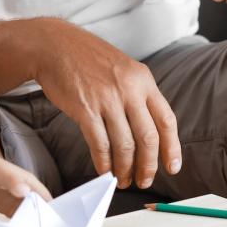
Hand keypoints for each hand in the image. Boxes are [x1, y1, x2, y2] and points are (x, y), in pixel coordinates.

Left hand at [0, 152, 51, 215]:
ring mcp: (17, 203)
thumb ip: (13, 181)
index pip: (47, 200)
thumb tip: (25, 191)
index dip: (51, 213)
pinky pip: (17, 221)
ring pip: (29, 218)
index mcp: (31, 184)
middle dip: (41, 225)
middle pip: (40, 212)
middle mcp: (27, 194)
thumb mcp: (1, 172)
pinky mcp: (8, 210)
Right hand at [29, 19, 181, 189]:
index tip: (172, 167)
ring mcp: (107, 99)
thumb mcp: (123, 69)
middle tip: (144, 180)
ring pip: (125, 145)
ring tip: (122, 179)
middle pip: (148, 138)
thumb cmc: (87, 59)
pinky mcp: (85, 108)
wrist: (54, 46)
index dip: (172, 148)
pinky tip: (104, 170)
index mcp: (144, 80)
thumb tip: (148, 130)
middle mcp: (130, 89)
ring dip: (125, 168)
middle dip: (148, 166)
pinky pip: (100, 143)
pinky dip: (103, 162)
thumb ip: (137, 95)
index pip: (166, 120)